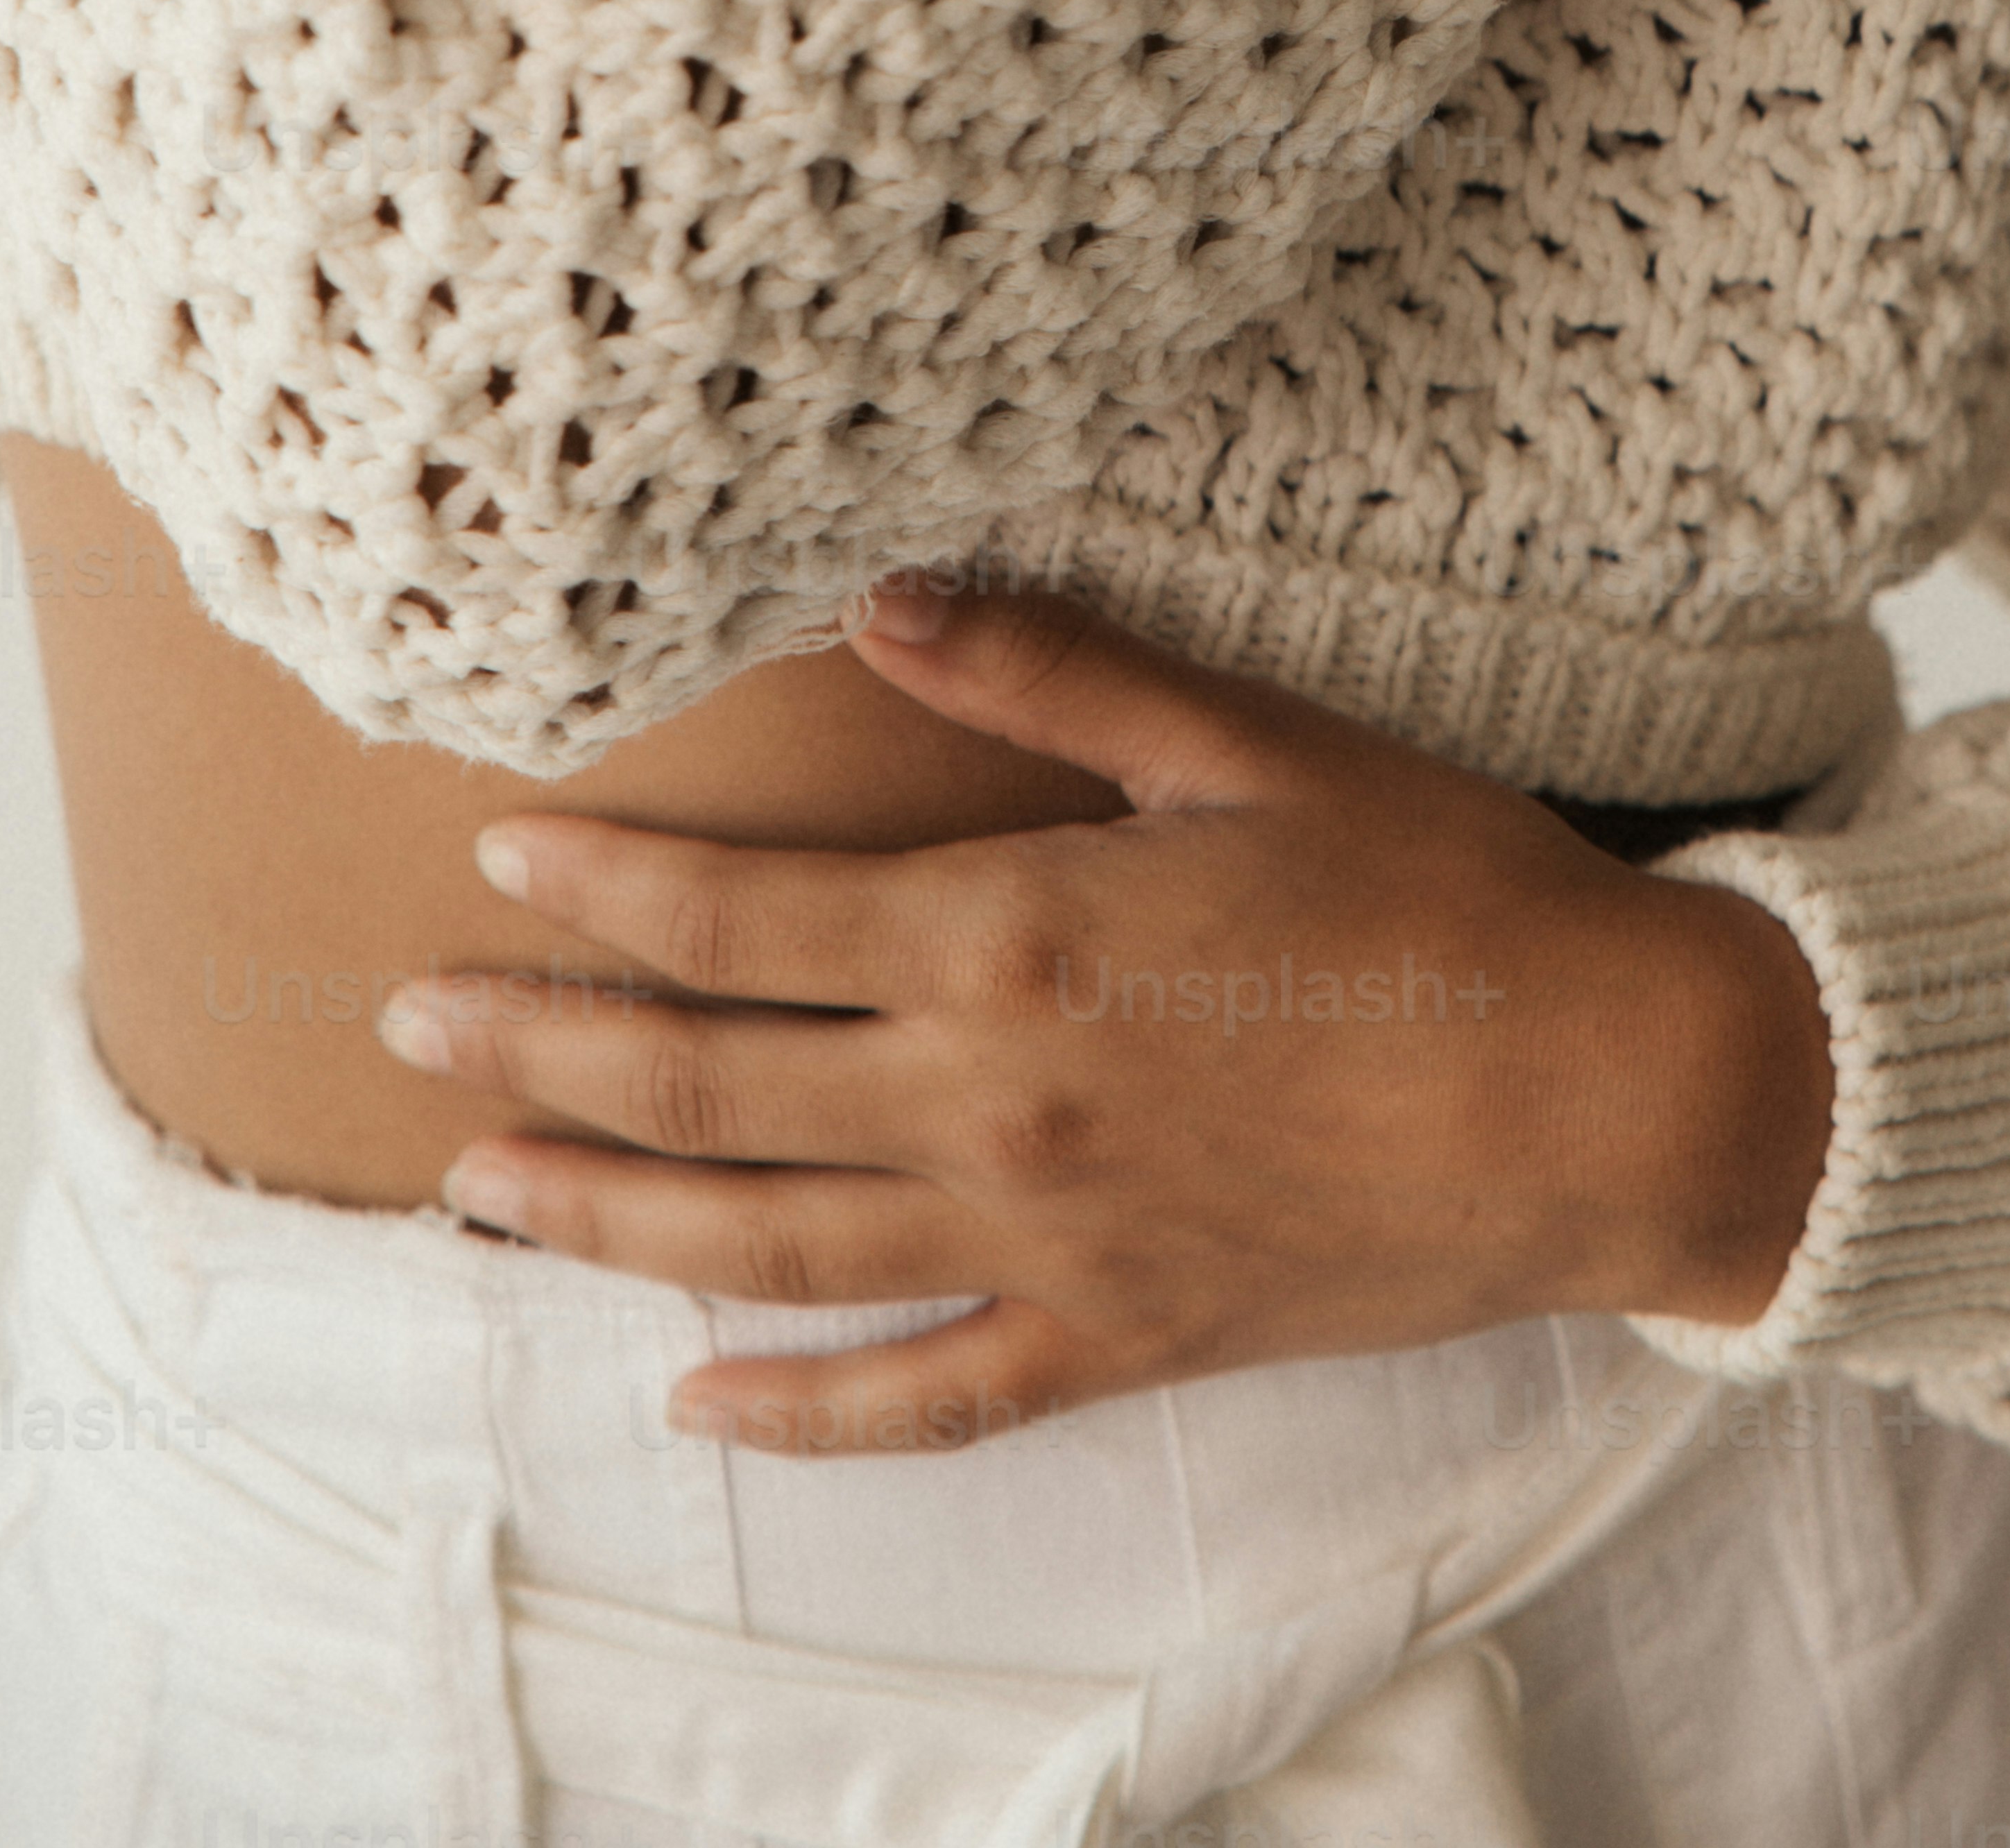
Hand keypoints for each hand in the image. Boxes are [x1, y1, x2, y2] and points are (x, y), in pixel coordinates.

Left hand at [375, 570, 1838, 1453]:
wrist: (1604, 1091)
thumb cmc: (1443, 890)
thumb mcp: (1249, 737)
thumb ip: (1049, 672)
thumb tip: (882, 594)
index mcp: (1017, 934)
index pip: (743, 921)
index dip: (604, 892)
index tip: (493, 858)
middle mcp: (997, 1100)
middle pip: (711, 1089)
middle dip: (539, 1061)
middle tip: (404, 1037)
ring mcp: (1049, 1238)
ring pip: (767, 1248)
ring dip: (607, 1220)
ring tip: (477, 1195)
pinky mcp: (1120, 1335)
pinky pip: (923, 1396)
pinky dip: (798, 1415)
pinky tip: (697, 1403)